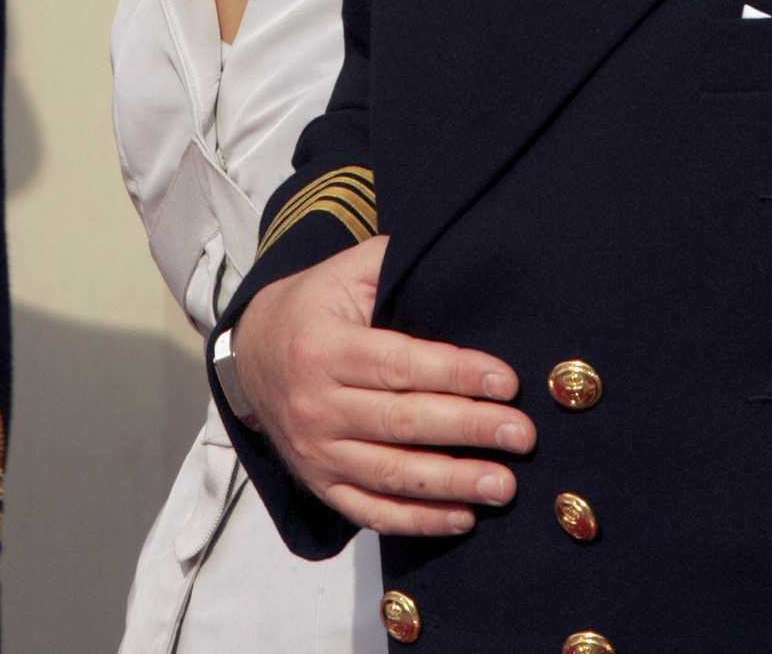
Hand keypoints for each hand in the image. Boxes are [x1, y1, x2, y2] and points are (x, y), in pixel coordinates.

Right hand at [231, 234, 536, 534]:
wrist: (250, 354)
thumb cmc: (314, 307)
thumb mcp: (346, 272)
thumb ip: (393, 262)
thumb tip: (455, 250)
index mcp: (325, 348)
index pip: (401, 365)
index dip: (456, 373)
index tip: (507, 381)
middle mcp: (317, 404)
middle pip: (403, 423)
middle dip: (468, 429)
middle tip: (521, 434)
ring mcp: (316, 451)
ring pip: (391, 474)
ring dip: (452, 483)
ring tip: (503, 485)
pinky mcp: (319, 483)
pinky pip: (370, 510)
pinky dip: (417, 520)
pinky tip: (463, 517)